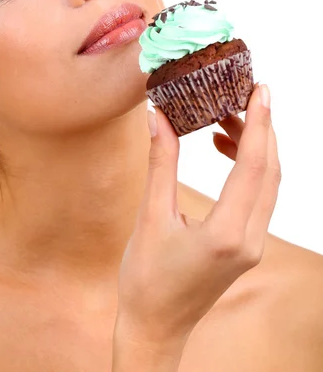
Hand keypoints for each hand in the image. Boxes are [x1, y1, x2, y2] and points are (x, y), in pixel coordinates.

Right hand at [114, 82, 280, 351]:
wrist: (155, 327)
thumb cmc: (145, 278)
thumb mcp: (150, 217)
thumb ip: (161, 164)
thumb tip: (160, 118)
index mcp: (226, 234)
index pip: (254, 167)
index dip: (258, 123)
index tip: (259, 90)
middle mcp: (250, 241)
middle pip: (270, 171)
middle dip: (262, 127)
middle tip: (246, 91)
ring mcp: (253, 246)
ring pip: (268, 184)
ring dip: (255, 146)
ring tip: (227, 116)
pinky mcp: (247, 246)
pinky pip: (258, 197)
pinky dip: (248, 168)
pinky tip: (224, 149)